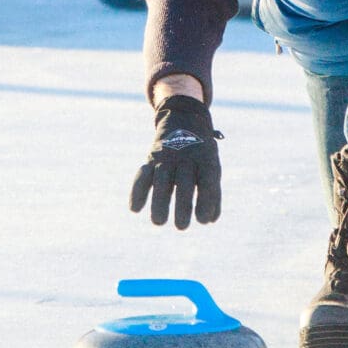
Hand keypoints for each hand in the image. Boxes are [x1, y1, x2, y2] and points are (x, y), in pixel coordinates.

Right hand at [129, 96, 221, 228]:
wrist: (183, 120)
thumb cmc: (201, 154)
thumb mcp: (211, 167)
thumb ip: (212, 193)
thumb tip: (209, 220)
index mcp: (206, 158)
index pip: (207, 180)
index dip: (206, 200)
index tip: (202, 221)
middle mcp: (186, 156)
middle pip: (184, 182)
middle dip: (182, 205)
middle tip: (181, 227)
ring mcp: (167, 156)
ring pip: (162, 179)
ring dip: (159, 201)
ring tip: (158, 222)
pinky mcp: (151, 158)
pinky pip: (143, 174)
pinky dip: (137, 191)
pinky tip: (135, 209)